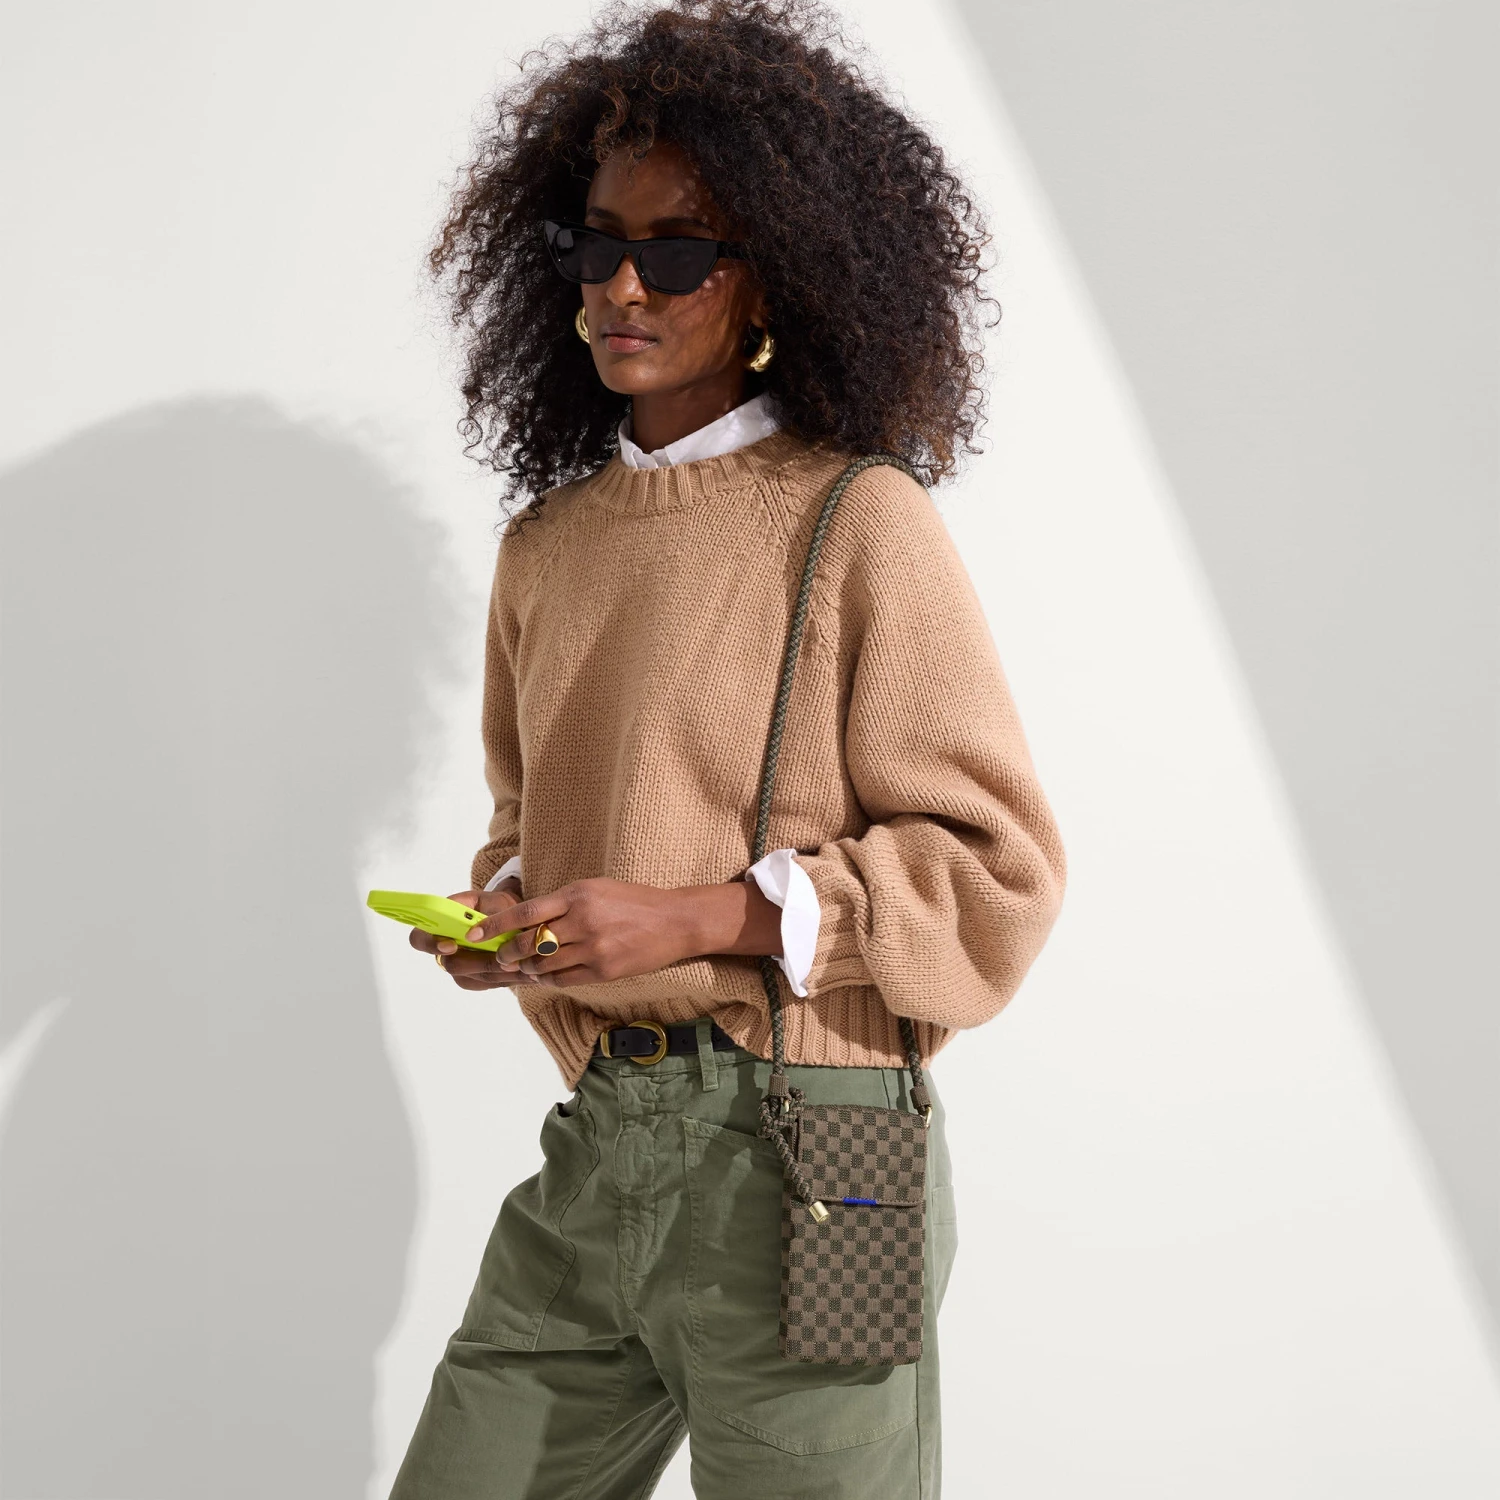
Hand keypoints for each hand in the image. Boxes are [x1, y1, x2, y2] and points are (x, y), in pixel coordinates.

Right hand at [410, 879, 536, 991]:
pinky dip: (505, 976)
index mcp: (441, 926)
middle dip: (477, 961)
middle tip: (501, 955)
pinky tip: (520, 967)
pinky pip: (487, 983)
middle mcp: (446, 951)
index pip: (419, 938)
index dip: (431, 944)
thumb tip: (459, 916)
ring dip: (496, 969)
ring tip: (518, 961)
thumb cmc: (502, 908)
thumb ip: (475, 906)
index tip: (451, 944)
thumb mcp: (494, 900)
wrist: (519, 920)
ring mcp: (461, 969)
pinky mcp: (476, 981)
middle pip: (451, 964)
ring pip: (474, 976)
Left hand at [462, 876, 767, 987]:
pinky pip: (562, 980)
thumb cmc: (632, 902)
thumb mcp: (595, 889)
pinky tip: (546, 974)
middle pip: (529, 943)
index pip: (524, 913)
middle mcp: (583, 921)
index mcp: (577, 895)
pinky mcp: (603, 971)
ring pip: (543, 964)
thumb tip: (524, 922)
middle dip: (508, 952)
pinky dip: (548, 979)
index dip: (494, 926)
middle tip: (501, 956)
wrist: (674, 921)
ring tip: (526, 965)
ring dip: (528, 967)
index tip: (473, 933)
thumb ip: (561, 903)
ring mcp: (593, 948)